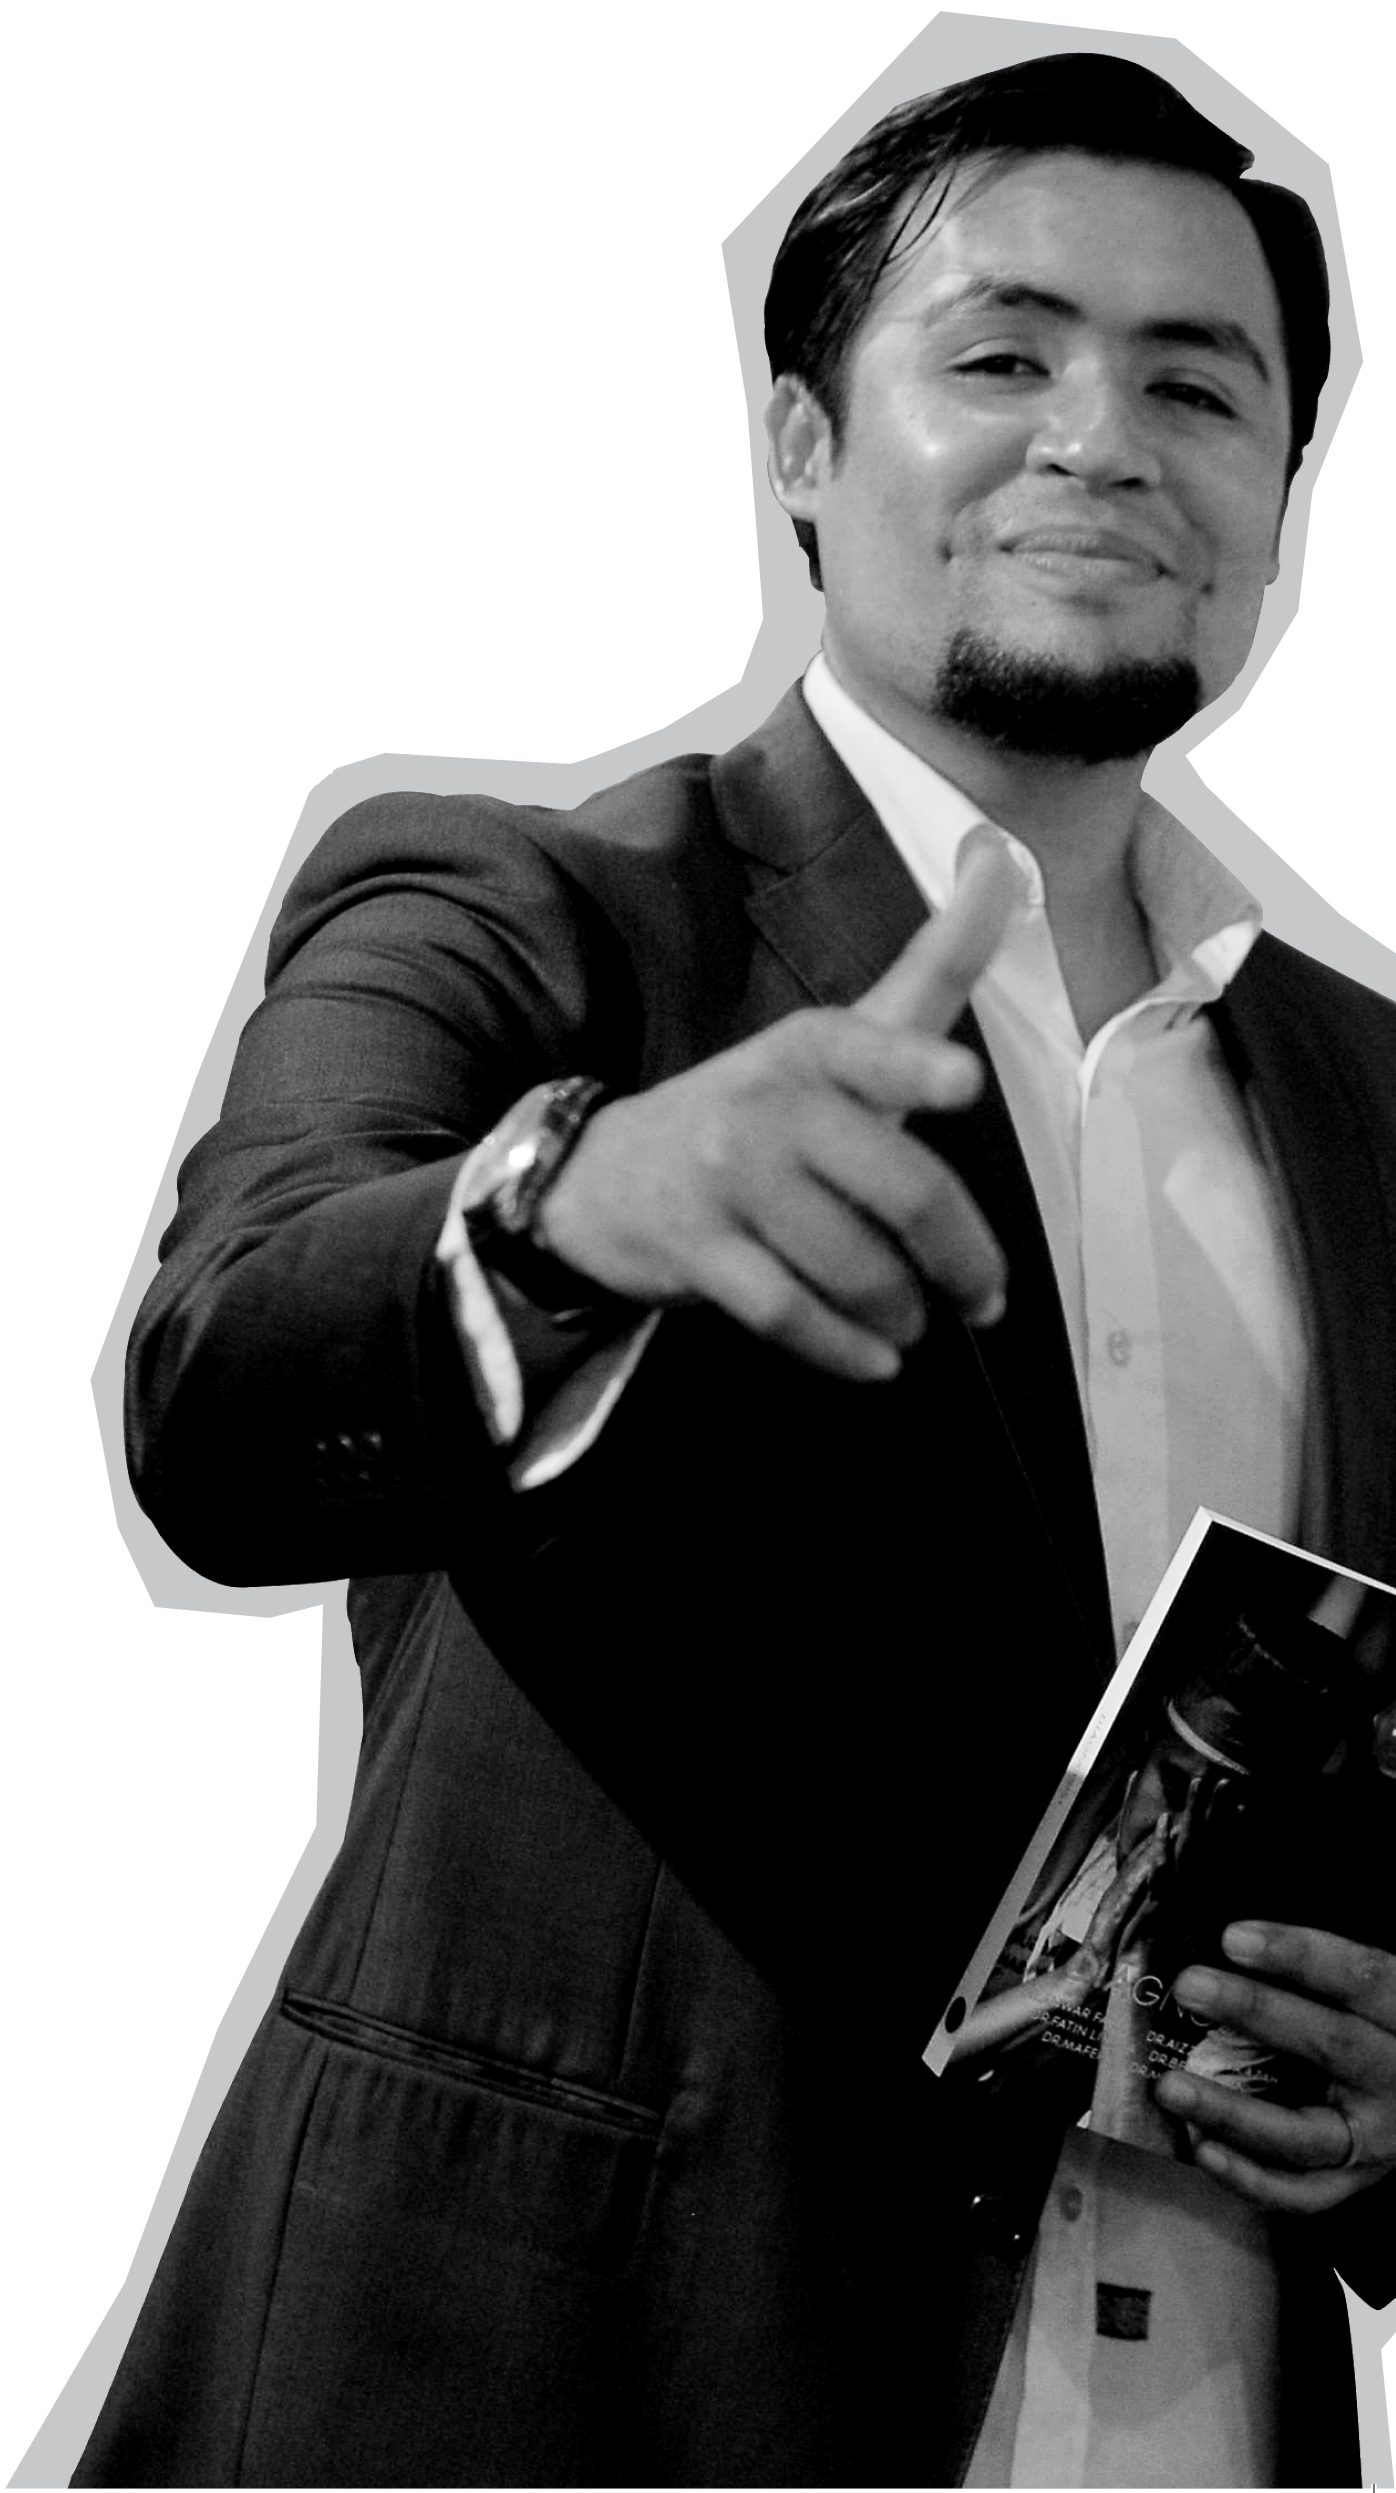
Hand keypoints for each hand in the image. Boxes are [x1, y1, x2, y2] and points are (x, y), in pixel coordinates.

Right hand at [538, 839, 1023, 1380]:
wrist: (602, 1175)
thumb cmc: (762, 1110)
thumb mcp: (838, 1035)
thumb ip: (933, 964)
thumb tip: (1006, 850)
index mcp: (815, 1046)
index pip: (871, 1048)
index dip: (915, 1071)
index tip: (960, 1087)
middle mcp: (770, 1104)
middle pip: (900, 1190)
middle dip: (963, 1257)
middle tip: (985, 1295)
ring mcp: (727, 1180)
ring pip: (854, 1264)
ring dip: (902, 1309)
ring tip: (914, 1319)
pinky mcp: (697, 1250)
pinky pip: (790, 1315)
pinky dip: (845, 1349)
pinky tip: (874, 1359)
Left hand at [1154, 1922, 1395, 2209]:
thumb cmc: (1372, 2024)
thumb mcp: (1364, 1994)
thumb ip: (1314, 1971)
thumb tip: (1227, 1938)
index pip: (1362, 1977)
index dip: (1300, 1955)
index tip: (1232, 1937)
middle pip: (1331, 2045)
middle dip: (1255, 2012)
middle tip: (1187, 1986)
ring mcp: (1377, 2140)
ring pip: (1304, 2133)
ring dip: (1231, 2111)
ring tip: (1170, 2086)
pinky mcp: (1355, 2182)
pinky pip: (1303, 2193)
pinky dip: (1250, 2178)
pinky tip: (1201, 2148)